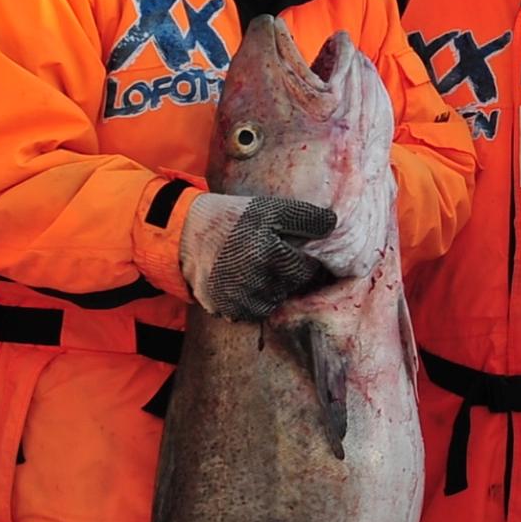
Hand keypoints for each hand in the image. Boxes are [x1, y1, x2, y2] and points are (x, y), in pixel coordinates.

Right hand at [180, 192, 341, 319]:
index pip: (307, 270)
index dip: (307, 263)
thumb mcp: (269, 208)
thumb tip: (334, 226)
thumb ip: (305, 216)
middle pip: (291, 289)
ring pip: (273, 304)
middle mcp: (254, 280)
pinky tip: (243, 282)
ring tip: (257, 269)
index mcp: (269, 252)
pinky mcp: (224, 309)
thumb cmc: (232, 217)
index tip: (298, 254)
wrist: (185, 232)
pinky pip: (250, 313)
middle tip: (274, 259)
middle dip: (289, 276)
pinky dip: (251, 302)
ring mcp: (237, 298)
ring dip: (272, 290)